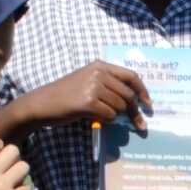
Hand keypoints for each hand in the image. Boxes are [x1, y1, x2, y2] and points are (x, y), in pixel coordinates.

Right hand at [13, 62, 150, 132]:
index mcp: (100, 66)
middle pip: (128, 94)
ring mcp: (93, 86)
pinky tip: (94, 118)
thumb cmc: (65, 95)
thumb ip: (107, 85)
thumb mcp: (86, 81)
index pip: (130, 75)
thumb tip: (132, 101)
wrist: (42, 103)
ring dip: (115, 115)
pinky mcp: (88, 102)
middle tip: (138, 123)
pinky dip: (106, 120)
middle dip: (134, 111)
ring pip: (119, 106)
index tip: (148, 103)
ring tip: (100, 114)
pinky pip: (109, 115)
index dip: (142, 90)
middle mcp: (98, 73)